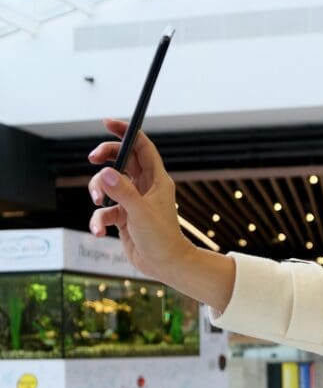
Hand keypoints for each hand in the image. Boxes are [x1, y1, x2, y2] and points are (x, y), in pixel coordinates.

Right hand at [87, 119, 194, 281]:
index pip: (141, 146)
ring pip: (107, 184)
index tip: (107, 122)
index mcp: (156, 180)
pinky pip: (104, 210)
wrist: (165, 265)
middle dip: (105, 157)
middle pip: (121, 160)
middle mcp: (145, 187)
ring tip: (99, 202)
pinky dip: (98, 219)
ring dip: (97, 191)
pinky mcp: (123, 217)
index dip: (126, 132)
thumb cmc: (162, 238)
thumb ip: (122, 192)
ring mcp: (133, 201)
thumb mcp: (140, 213)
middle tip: (93, 158)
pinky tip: (99, 231)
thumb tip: (104, 171)